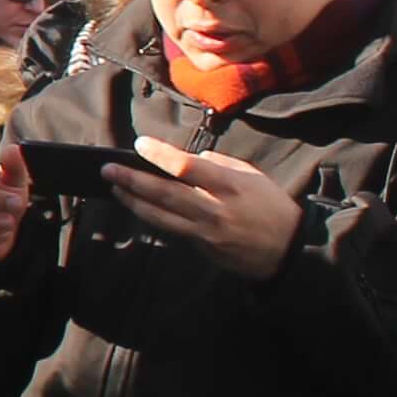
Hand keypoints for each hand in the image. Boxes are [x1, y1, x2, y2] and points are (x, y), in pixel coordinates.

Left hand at [101, 138, 303, 281]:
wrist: (288, 250)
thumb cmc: (271, 206)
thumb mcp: (251, 177)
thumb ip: (218, 166)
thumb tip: (188, 159)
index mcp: (230, 186)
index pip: (187, 168)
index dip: (160, 156)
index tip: (140, 145)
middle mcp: (215, 211)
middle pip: (165, 194)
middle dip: (132, 181)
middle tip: (108, 170)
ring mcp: (206, 234)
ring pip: (161, 217)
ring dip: (134, 202)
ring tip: (115, 189)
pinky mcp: (202, 249)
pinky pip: (173, 230)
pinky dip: (154, 217)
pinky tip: (139, 207)